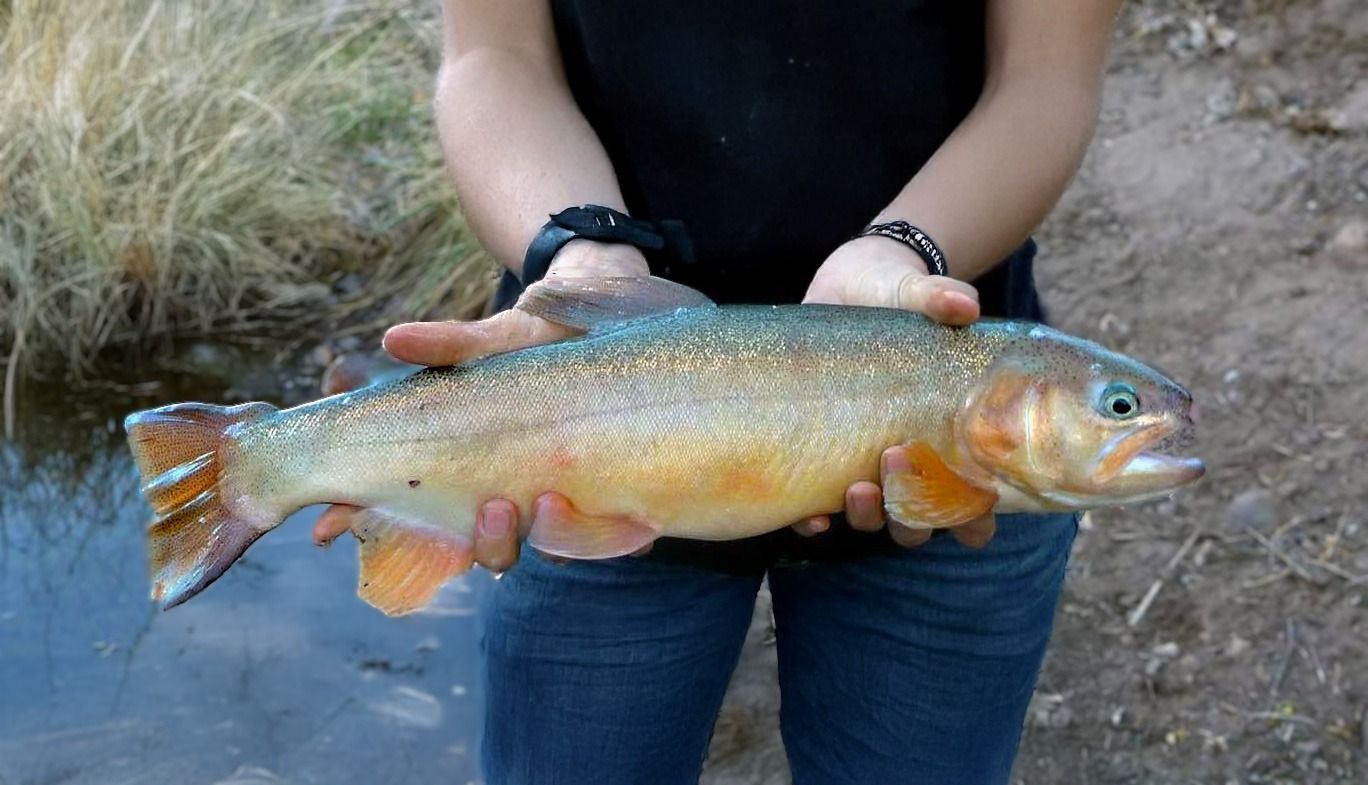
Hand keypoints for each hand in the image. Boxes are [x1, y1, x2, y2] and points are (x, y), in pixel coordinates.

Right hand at [315, 241, 650, 570]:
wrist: (598, 320)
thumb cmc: (532, 337)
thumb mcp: (491, 340)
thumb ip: (448, 347)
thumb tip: (393, 339)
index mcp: (472, 474)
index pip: (414, 518)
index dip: (371, 529)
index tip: (332, 531)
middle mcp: (517, 496)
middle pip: (491, 550)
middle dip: (489, 542)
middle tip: (494, 508)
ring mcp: (567, 499)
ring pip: (552, 547)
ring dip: (552, 536)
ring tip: (550, 501)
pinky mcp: (619, 495)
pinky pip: (617, 534)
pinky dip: (617, 532)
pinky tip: (636, 521)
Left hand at [793, 236, 993, 547]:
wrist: (844, 288)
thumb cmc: (896, 297)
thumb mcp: (917, 295)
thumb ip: (941, 299)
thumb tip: (963, 305)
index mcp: (948, 439)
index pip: (975, 504)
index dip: (977, 519)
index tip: (976, 502)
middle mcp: (908, 464)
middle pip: (921, 522)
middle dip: (916, 513)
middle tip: (901, 459)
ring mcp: (861, 465)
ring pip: (874, 520)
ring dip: (870, 516)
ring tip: (859, 487)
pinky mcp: (816, 458)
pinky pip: (813, 510)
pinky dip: (813, 521)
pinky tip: (813, 517)